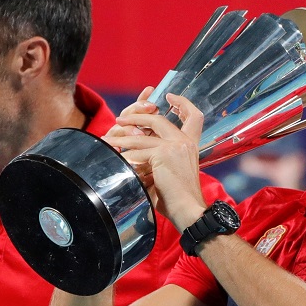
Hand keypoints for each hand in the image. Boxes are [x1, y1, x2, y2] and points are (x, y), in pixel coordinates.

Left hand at [104, 93, 206, 230]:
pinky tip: (117, 156)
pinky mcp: (163, 154)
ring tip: (111, 137)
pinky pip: (138, 150)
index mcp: (191, 144)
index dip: (183, 102)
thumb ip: (161, 157)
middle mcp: (185, 141)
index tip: (170, 96)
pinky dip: (126, 154)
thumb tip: (138, 148)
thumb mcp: (174, 170)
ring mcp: (175, 145)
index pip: (195, 116)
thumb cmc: (180, 196)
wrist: (188, 209)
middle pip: (159, 119)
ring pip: (143, 135)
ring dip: (123, 136)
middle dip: (138, 116)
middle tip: (122, 119)